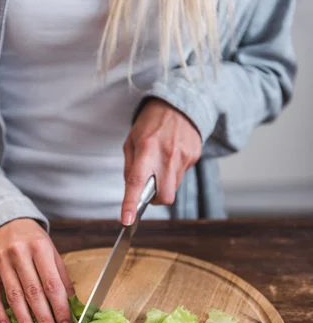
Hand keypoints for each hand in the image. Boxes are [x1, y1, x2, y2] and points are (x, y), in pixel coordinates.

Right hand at [0, 219, 74, 322]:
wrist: (3, 221)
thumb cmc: (32, 240)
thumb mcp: (51, 250)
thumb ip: (61, 275)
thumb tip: (72, 303)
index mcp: (40, 248)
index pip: (52, 284)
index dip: (60, 309)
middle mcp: (19, 254)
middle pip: (33, 293)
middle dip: (44, 320)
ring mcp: (0, 261)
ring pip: (14, 297)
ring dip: (24, 322)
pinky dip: (0, 314)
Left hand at [121, 98, 201, 223]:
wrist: (179, 102)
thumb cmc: (151, 122)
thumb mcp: (132, 140)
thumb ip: (130, 167)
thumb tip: (131, 190)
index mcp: (146, 149)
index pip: (136, 182)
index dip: (130, 204)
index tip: (127, 220)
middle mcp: (167, 155)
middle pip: (164, 197)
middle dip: (156, 199)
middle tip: (150, 188)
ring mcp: (184, 156)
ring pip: (174, 188)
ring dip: (165, 183)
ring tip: (162, 162)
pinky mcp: (195, 156)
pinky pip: (182, 175)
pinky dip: (175, 171)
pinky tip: (173, 154)